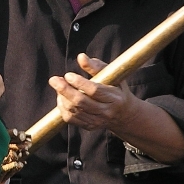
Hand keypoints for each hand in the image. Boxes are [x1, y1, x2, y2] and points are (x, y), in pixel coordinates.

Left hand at [50, 53, 183, 162]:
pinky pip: (73, 120)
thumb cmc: (120, 90)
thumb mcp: (116, 75)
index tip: (69, 73)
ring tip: (58, 87)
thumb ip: (99, 66)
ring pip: (75, 112)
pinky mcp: (91, 126)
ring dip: (62, 100)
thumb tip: (83, 57)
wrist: (128, 116)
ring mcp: (99, 121)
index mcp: (115, 97)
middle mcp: (107, 111)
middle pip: (82, 102)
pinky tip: (61, 100)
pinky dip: (64, 110)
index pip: (95, 90)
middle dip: (65, 90)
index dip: (80, 82)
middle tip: (55, 79)